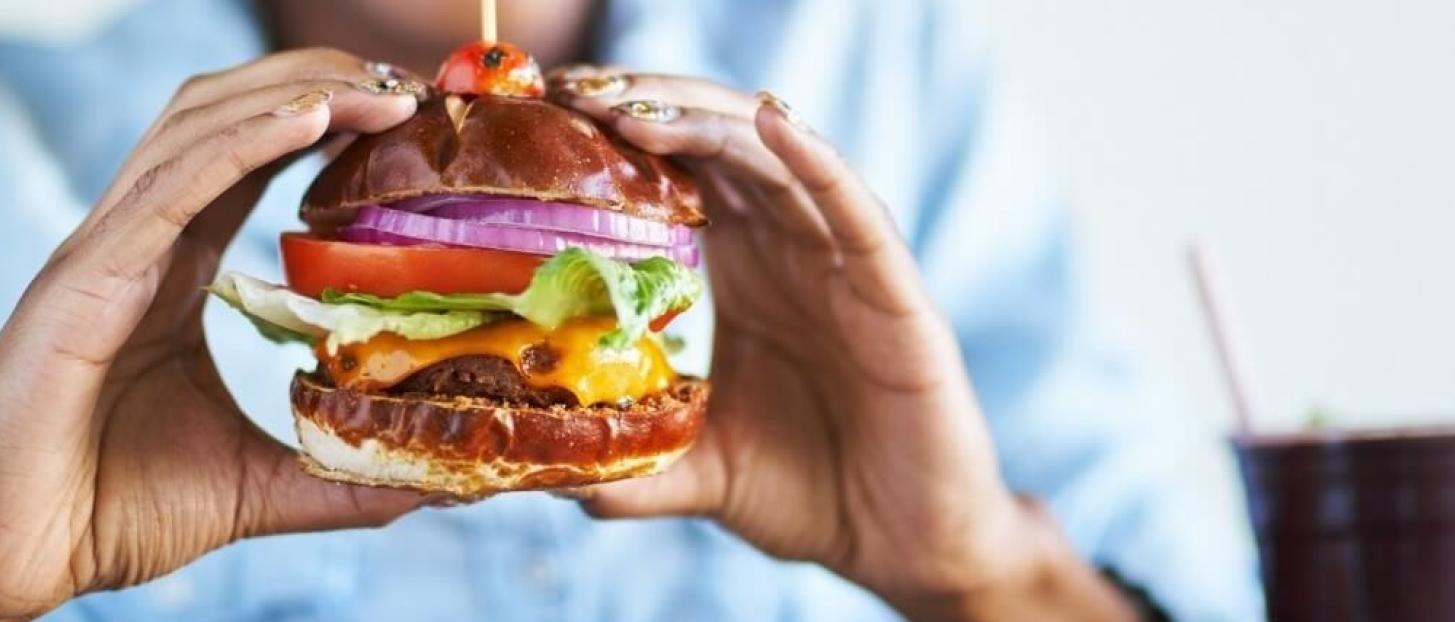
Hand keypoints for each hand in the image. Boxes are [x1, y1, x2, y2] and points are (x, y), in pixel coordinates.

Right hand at [0, 49, 431, 618]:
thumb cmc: (103, 514)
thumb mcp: (253, 487)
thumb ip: (338, 478)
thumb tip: (432, 487)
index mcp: (169, 268)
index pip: (251, 157)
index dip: (327, 119)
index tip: (412, 118)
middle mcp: (136, 242)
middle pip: (228, 116)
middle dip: (319, 81)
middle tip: (413, 87)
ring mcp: (103, 254)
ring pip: (199, 128)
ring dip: (294, 93)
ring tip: (384, 89)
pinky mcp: (81, 284)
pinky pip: (167, 188)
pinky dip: (241, 141)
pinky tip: (309, 117)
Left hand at [550, 69, 1137, 620]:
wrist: (907, 549)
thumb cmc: (813, 493)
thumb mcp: (700, 474)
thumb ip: (632, 468)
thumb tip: (547, 477)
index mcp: (746, 269)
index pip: (678, 171)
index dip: (617, 137)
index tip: (547, 117)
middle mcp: (794, 249)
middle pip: (718, 144)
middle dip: (647, 109)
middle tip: (574, 97)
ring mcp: (847, 264)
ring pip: (776, 162)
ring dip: (706, 125)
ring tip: (634, 112)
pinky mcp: (897, 295)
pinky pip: (857, 213)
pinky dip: (818, 161)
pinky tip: (773, 120)